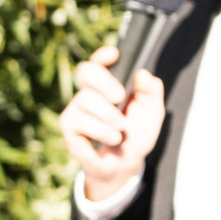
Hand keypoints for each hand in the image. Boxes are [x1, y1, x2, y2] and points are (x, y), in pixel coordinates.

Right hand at [59, 45, 163, 201]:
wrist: (124, 165)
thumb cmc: (136, 134)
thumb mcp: (152, 112)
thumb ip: (151, 92)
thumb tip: (143, 74)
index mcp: (108, 84)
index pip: (100, 62)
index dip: (103, 55)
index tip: (114, 54)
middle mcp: (89, 92)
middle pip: (86, 72)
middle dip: (104, 81)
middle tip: (119, 97)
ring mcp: (75, 109)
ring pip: (86, 100)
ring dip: (108, 119)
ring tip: (120, 134)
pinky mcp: (68, 127)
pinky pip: (81, 123)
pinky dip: (101, 134)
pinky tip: (109, 141)